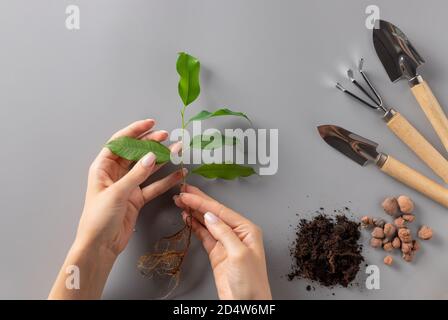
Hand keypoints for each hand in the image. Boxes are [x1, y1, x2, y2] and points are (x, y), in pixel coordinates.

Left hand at [49, 119, 183, 298]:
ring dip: (161, 159)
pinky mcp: (136, 198)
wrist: (101, 245)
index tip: (151, 124)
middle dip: (150, 143)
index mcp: (103, 167)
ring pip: (146, 168)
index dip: (134, 131)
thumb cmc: (99, 218)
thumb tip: (152, 156)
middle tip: (166, 136)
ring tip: (176, 149)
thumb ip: (136, 174)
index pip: (119, 143)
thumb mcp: (117, 193)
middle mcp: (115, 174)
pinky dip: (166, 180)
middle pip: (134, 153)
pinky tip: (178, 174)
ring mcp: (127, 186)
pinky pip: (153, 185)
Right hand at [174, 185, 271, 299]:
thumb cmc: (251, 282)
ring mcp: (225, 243)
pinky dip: (194, 225)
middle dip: (197, 202)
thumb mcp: (239, 254)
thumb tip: (210, 216)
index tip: (188, 194)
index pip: (221, 211)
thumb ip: (224, 232)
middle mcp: (237, 233)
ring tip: (180, 202)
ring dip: (194, 212)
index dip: (202, 201)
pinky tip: (187, 217)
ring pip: (207, 222)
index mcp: (247, 229)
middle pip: (213, 213)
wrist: (246, 304)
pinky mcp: (217, 252)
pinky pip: (204, 234)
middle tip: (182, 193)